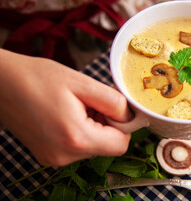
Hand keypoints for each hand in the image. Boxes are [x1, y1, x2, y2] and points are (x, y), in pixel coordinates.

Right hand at [0, 50, 131, 165]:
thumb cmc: (37, 78)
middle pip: (108, 146)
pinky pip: (78, 147)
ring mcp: (54, 159)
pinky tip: (66, 114)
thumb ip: (113, 102)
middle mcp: (64, 156)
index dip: (123, 124)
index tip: (113, 107)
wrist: (1, 83)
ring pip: (94, 146)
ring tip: (74, 107)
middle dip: (107, 124)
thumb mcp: (82, 83)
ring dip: (93, 127)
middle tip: (89, 102)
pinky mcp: (48, 156)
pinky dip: (80, 132)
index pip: (121, 144)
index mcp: (76, 138)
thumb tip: (130, 117)